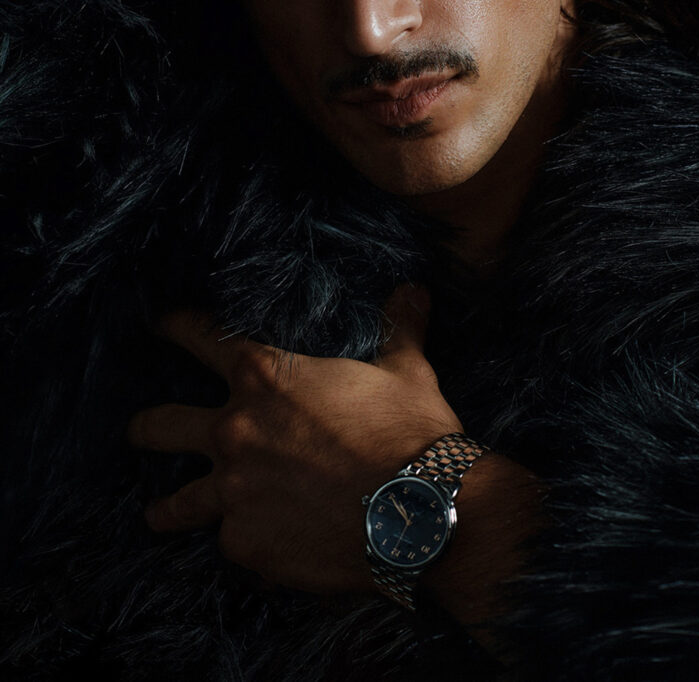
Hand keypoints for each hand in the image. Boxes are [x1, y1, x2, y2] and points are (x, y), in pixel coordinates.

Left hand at [125, 285, 461, 594]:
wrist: (419, 513)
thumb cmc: (410, 433)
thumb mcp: (407, 371)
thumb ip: (398, 329)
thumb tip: (414, 291)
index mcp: (267, 378)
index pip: (203, 339)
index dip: (178, 327)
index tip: (160, 324)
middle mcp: (235, 431)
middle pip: (162, 425)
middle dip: (146, 426)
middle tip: (138, 430)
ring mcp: (233, 491)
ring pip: (178, 502)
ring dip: (167, 507)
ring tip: (156, 514)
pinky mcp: (245, 542)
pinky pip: (233, 542)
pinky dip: (245, 542)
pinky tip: (257, 548)